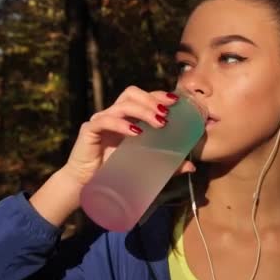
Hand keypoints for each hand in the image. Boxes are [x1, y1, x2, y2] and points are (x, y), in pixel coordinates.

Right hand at [61, 86, 196, 187]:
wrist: (88, 186)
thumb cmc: (116, 172)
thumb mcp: (147, 167)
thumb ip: (168, 165)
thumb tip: (191, 167)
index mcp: (128, 118)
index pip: (144, 97)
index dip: (159, 95)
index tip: (176, 101)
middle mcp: (115, 115)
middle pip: (132, 93)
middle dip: (152, 99)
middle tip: (167, 114)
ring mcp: (102, 121)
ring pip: (122, 104)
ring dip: (142, 110)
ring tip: (158, 123)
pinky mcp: (90, 130)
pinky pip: (105, 120)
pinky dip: (122, 124)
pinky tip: (135, 132)